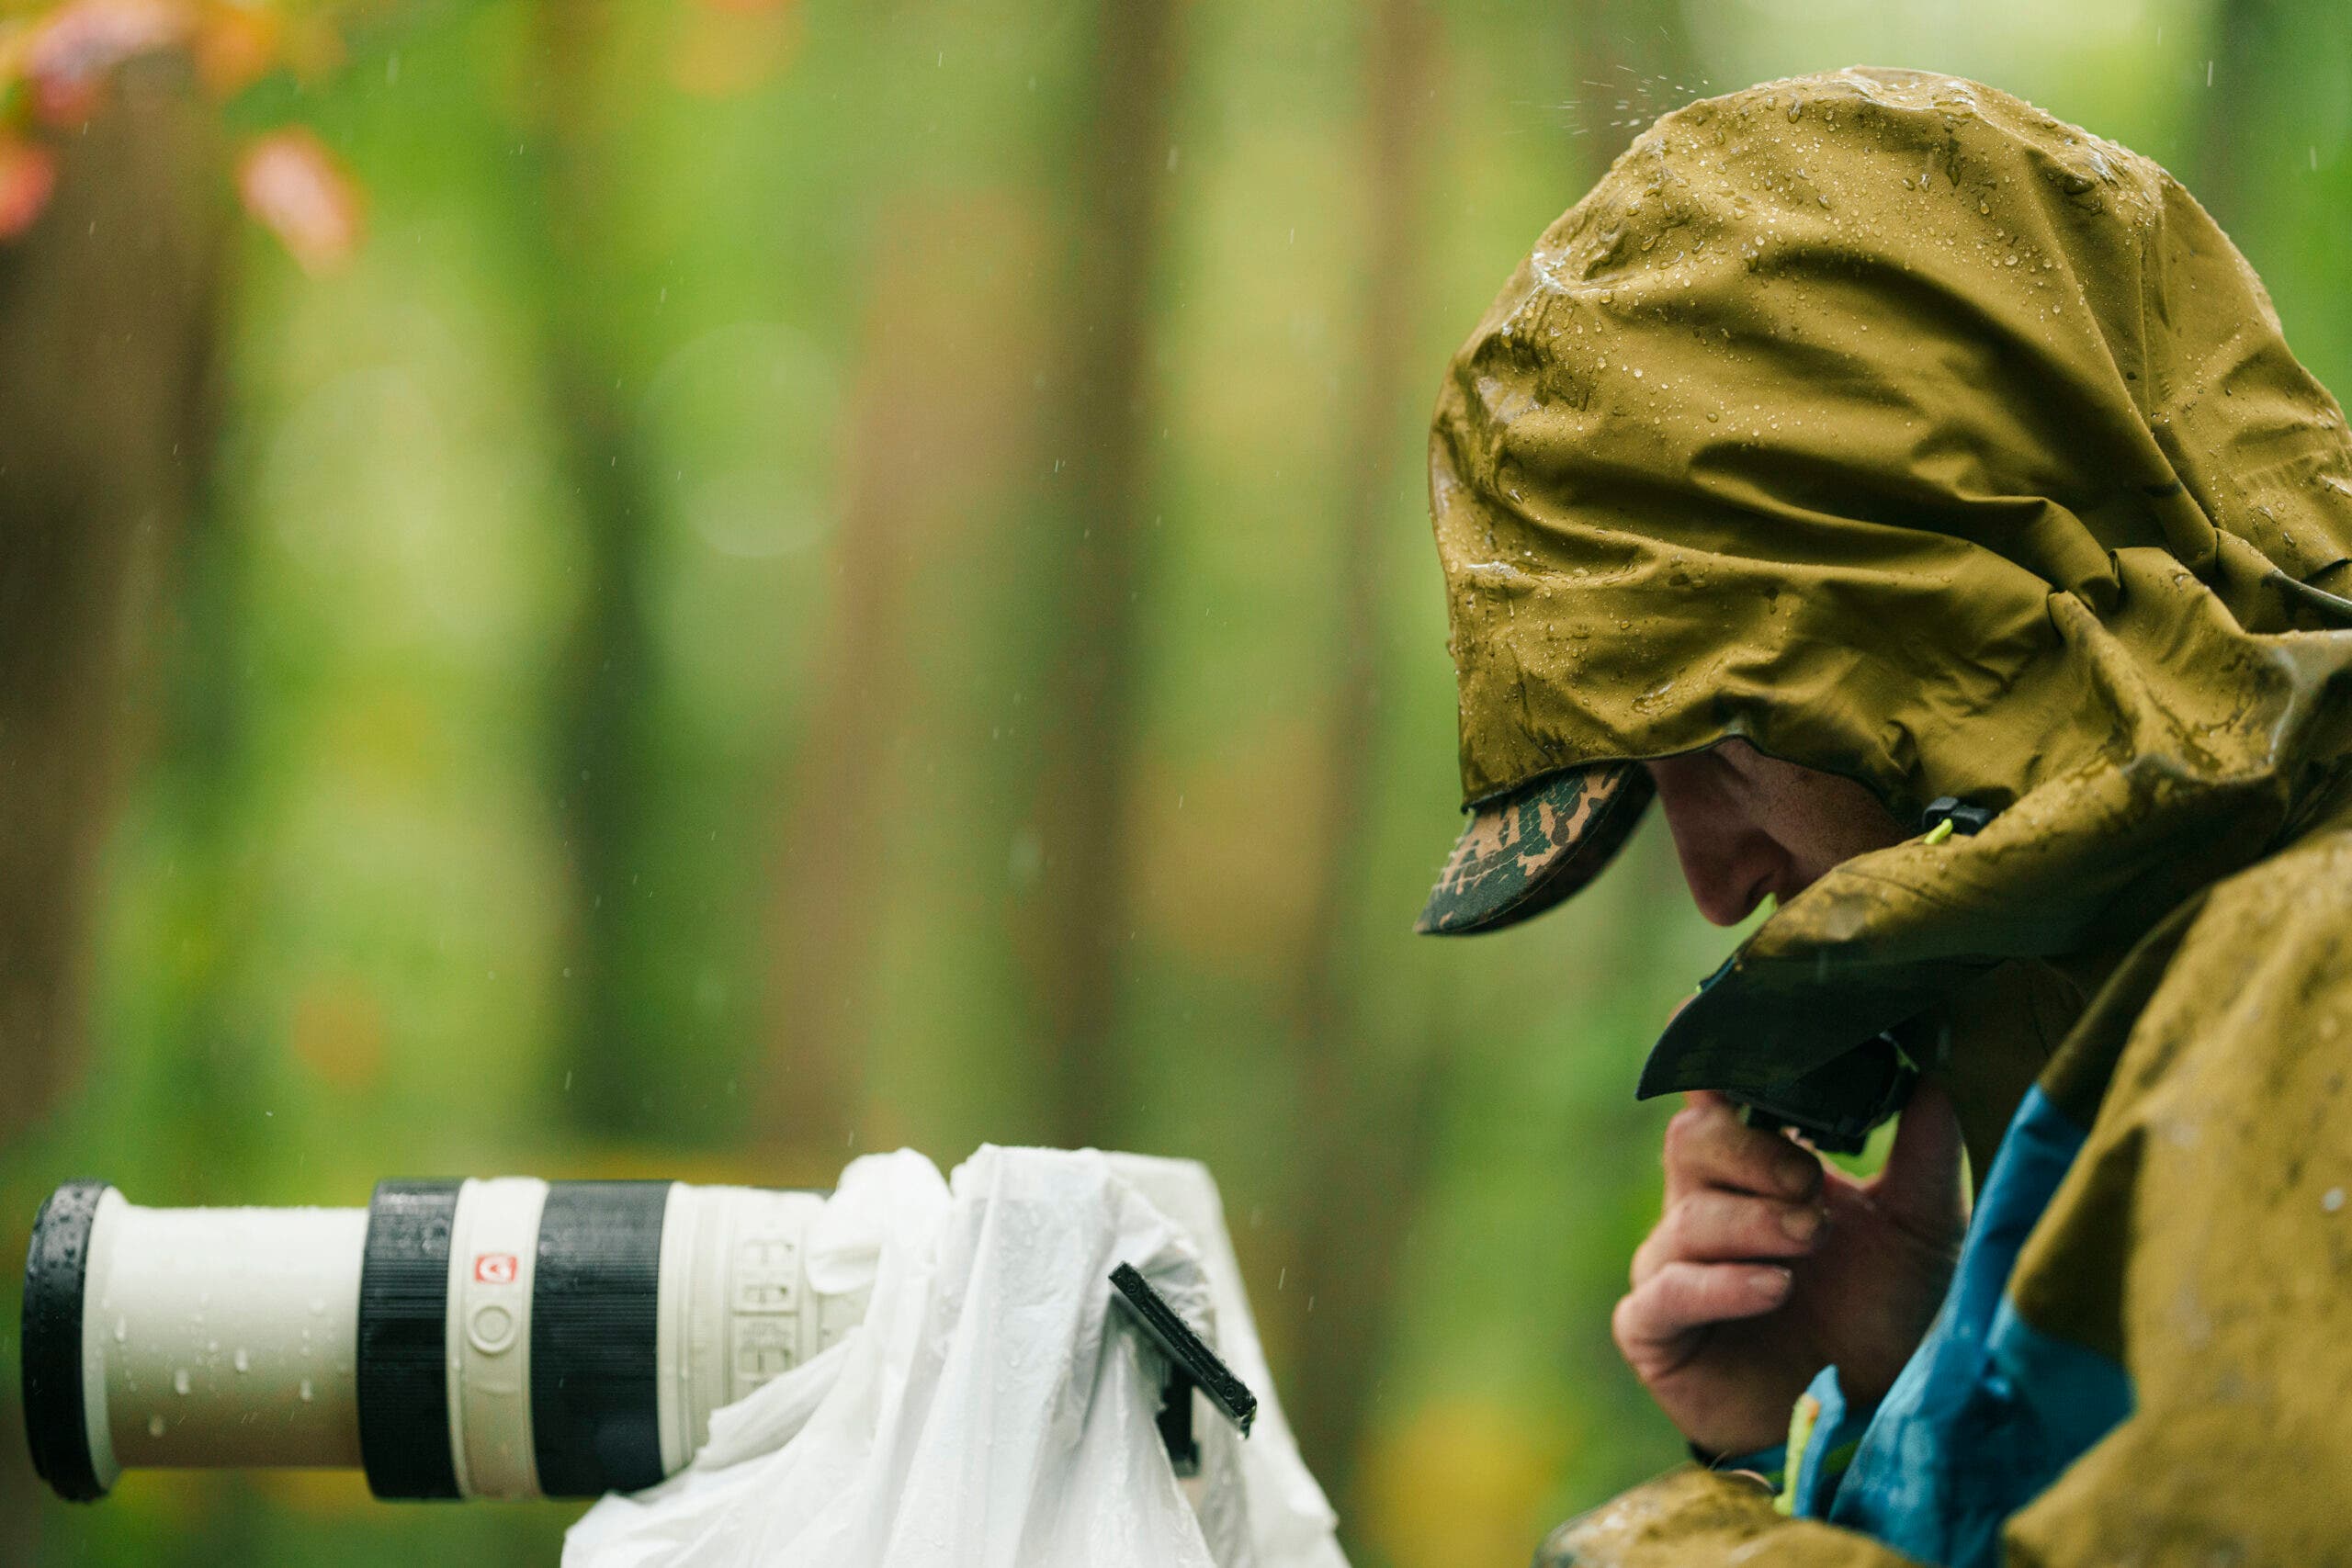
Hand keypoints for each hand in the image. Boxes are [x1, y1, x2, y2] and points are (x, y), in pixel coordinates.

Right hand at [1610, 1085, 1965, 1457]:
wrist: (1864, 1419)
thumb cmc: (1884, 1312)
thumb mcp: (1922, 1232)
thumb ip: (1925, 1158)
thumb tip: (1932, 1081)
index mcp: (1755, 1164)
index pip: (1716, 1093)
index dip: (1712, 1058)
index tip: (1732, 1032)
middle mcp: (1703, 1203)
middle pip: (1694, 1141)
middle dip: (1753, 1154)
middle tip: (1812, 1184)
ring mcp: (1672, 1263)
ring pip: (1689, 1217)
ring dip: (1755, 1223)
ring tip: (1811, 1241)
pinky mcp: (1654, 1327)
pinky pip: (1668, 1291)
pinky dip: (1721, 1285)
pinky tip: (1771, 1287)